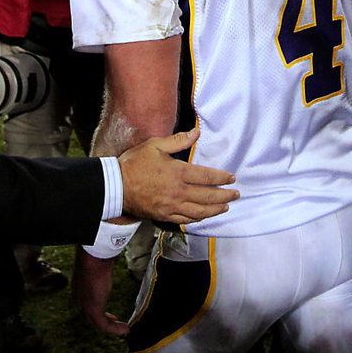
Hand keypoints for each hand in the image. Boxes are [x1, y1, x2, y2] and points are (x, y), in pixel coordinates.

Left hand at [74, 251, 128, 335]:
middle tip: (115, 322)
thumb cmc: (96, 257)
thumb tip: (108, 262)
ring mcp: (85, 306)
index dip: (98, 311)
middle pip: (90, 316)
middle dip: (103, 321)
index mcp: (79, 290)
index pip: (87, 305)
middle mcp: (79, 300)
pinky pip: (104, 325)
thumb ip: (100, 269)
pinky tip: (125, 329)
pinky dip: (115, 329)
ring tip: (124, 330)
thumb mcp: (96, 266)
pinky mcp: (93, 309)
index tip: (110, 315)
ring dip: (111, 328)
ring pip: (97, 323)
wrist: (93, 258)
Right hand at [118, 128, 237, 223]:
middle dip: (225, 196)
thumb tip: (197, 132)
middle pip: (208, 196)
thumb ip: (178, 141)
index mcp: (178, 173)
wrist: (115, 187)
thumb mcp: (155, 145)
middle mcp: (178, 192)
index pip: (207, 176)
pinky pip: (186, 220)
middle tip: (236, 195)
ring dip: (215, 209)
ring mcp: (171, 206)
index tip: (232, 178)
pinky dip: (198, 219)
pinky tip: (204, 216)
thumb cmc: (134, 164)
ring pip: (200, 211)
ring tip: (225, 207)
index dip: (222, 178)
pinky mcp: (164, 216)